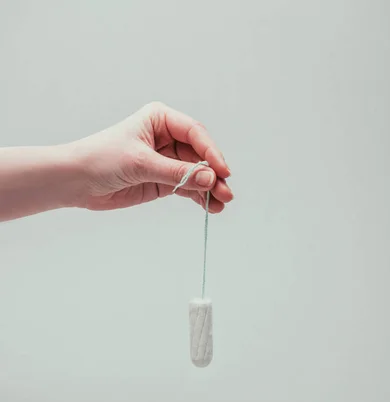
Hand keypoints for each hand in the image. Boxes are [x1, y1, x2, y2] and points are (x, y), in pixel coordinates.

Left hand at [73, 102, 232, 213]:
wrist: (77, 181)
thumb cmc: (102, 158)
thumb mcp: (141, 163)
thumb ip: (176, 172)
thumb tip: (209, 179)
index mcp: (161, 120)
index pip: (195, 134)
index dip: (211, 152)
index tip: (222, 171)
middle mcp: (167, 138)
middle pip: (200, 156)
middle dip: (213, 175)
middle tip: (225, 193)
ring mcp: (167, 161)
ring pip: (196, 174)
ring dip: (209, 189)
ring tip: (220, 204)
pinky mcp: (163, 181)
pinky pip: (187, 188)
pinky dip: (198, 197)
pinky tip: (209, 207)